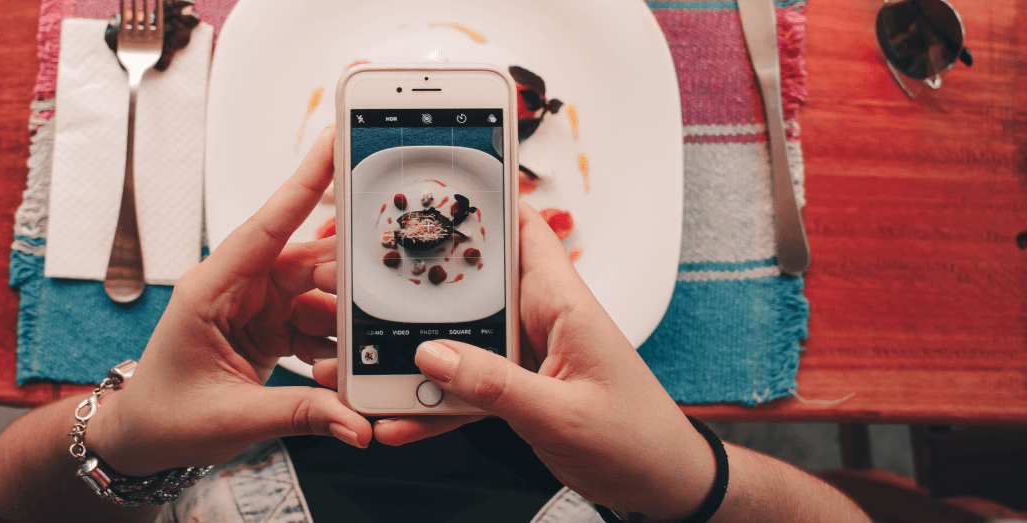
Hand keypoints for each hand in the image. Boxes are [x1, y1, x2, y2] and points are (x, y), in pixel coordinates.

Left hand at [86, 128, 370, 477]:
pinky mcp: (270, 326)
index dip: (303, 184)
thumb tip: (356, 422)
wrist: (144, 438)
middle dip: (349, 277)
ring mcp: (256, 305)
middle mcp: (237, 288)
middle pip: (307, 263)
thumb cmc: (165, 416)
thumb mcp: (232, 418)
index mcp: (211, 289)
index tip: (334, 144)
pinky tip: (346, 367)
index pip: (265, 228)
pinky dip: (336, 345)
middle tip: (388, 290)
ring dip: (345, 323)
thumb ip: (301, 415)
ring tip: (363, 353)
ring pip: (320, 294)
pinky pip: (317, 322)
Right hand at [322, 203, 715, 519]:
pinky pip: (465, 387)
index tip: (432, 188)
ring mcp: (526, 356)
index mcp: (564, 306)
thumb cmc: (638, 440)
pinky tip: (402, 418)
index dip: (485, 202)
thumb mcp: (563, 415)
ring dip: (416, 356)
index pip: (525, 232)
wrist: (660, 484)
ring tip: (368, 366)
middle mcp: (542, 321)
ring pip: (460, 340)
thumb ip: (497, 387)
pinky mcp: (517, 389)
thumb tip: (434, 356)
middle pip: (473, 285)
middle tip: (365, 284)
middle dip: (421, 286)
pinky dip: (434, 403)